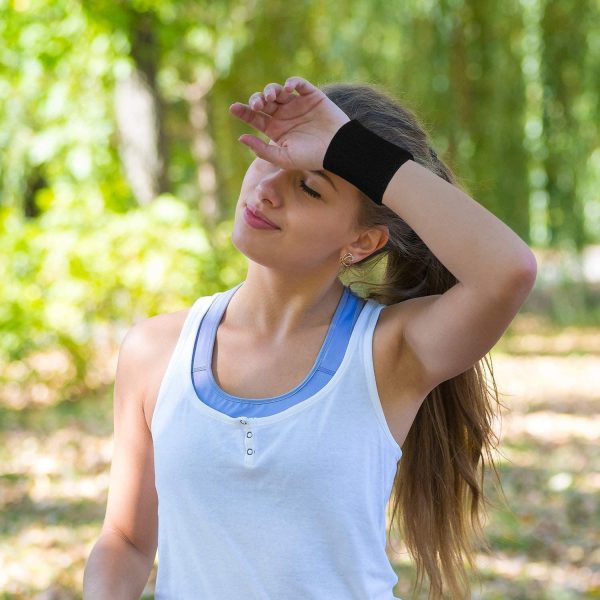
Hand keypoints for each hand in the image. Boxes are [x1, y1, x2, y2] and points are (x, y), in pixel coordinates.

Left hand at [228, 76, 349, 171]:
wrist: (337, 150)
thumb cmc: (311, 158)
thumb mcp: (283, 158)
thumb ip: (262, 150)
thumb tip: (241, 137)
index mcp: (275, 129)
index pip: (255, 117)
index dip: (243, 111)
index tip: (233, 108)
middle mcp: (284, 115)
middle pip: (264, 101)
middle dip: (257, 100)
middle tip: (258, 105)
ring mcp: (297, 104)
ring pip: (278, 90)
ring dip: (271, 90)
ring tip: (271, 97)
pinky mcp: (311, 96)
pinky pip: (299, 84)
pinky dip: (292, 82)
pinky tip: (288, 88)